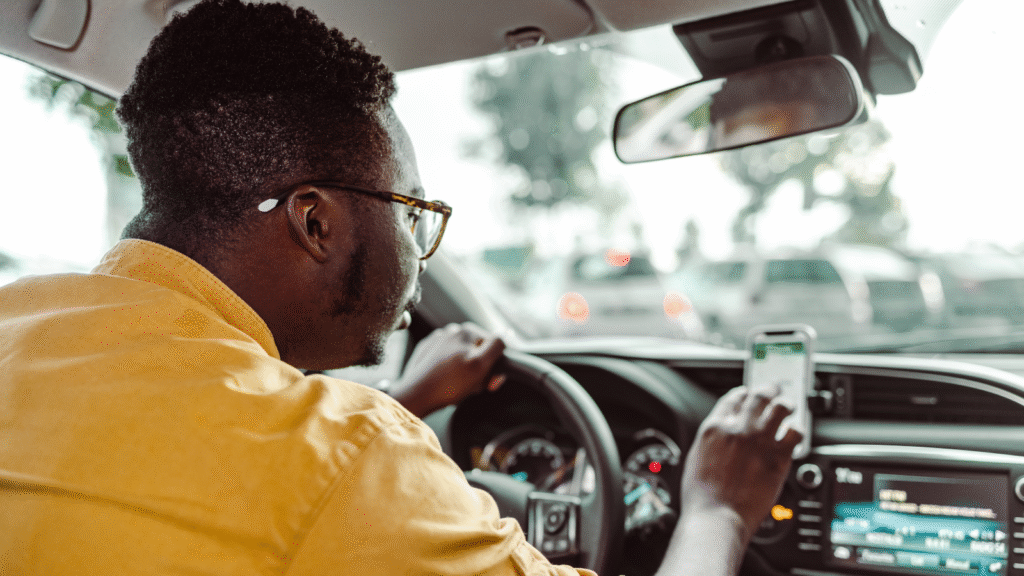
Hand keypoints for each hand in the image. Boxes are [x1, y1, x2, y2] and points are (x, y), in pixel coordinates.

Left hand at [389, 322, 505, 417]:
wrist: (416, 395)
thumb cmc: (449, 383)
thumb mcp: (480, 365)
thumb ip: (496, 347)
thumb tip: (504, 337)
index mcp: (466, 330)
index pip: (494, 346)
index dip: (494, 365)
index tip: (487, 381)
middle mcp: (451, 330)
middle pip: (477, 351)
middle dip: (478, 368)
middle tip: (471, 385)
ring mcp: (437, 340)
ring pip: (461, 356)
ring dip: (464, 370)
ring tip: (456, 386)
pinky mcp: (426, 351)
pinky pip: (445, 360)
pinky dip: (448, 370)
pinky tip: (443, 382)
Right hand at [680, 386, 801, 542]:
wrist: (717, 516)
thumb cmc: (703, 496)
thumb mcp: (697, 457)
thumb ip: (712, 441)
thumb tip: (721, 436)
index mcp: (715, 427)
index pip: (733, 398)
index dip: (743, 393)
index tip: (748, 394)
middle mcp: (739, 429)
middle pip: (758, 396)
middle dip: (768, 389)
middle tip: (774, 389)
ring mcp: (760, 441)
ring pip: (780, 408)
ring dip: (786, 404)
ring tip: (789, 406)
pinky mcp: (779, 457)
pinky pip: (796, 432)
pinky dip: (798, 429)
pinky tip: (797, 431)